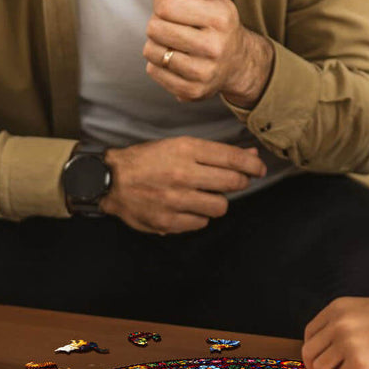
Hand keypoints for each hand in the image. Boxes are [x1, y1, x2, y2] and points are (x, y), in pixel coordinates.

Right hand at [102, 137, 266, 234]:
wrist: (110, 180)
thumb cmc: (146, 160)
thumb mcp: (179, 146)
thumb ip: (215, 153)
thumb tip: (250, 155)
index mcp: (186, 149)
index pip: (232, 158)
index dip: (252, 164)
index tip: (258, 168)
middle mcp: (183, 173)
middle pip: (233, 182)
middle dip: (240, 182)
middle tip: (235, 182)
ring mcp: (176, 199)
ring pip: (220, 206)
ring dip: (217, 201)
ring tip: (205, 195)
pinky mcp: (168, 221)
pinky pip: (201, 222)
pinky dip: (199, 216)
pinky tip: (188, 208)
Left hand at [144, 0, 273, 106]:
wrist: (238, 61)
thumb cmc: (217, 23)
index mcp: (220, 18)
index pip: (165, 6)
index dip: (161, 2)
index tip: (170, 6)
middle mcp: (215, 47)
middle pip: (155, 28)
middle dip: (157, 23)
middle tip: (170, 25)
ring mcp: (204, 72)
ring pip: (151, 51)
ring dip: (155, 43)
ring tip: (171, 42)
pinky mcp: (193, 91)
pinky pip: (154, 71)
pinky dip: (157, 63)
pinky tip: (173, 58)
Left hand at [302, 296, 368, 368]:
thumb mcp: (363, 311)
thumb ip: (342, 325)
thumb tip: (325, 352)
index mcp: (337, 308)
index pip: (309, 334)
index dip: (315, 351)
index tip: (324, 360)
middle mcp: (338, 323)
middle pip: (310, 354)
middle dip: (320, 367)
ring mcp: (347, 342)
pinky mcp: (360, 362)